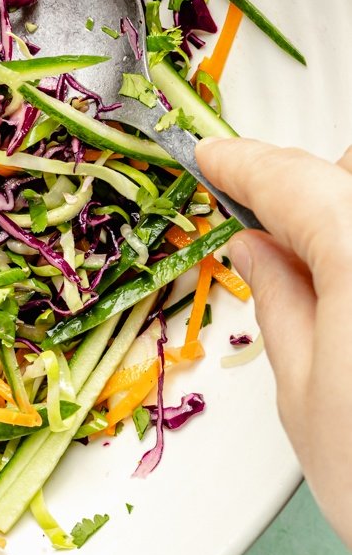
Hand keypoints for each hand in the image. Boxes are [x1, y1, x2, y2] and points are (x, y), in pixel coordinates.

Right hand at [197, 138, 351, 549]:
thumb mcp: (307, 394)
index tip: (216, 161)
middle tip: (268, 234)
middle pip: (351, 173)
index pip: (289, 176)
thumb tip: (258, 251)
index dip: (241, 166)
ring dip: (351, 219)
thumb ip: (279, 298)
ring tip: (329, 278)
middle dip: (312, 187)